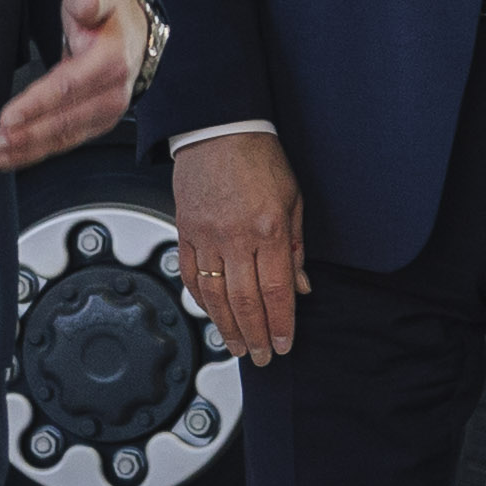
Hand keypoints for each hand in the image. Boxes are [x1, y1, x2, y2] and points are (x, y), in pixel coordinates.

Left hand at [0, 0, 152, 172]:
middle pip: (64, 120)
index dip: (37, 104)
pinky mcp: (95, 125)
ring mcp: (105, 114)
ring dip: (24, 150)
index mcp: (111, 61)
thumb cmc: (109, 18)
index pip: (68, 86)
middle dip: (24, 135)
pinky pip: (63, 142)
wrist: (134, 36)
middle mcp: (112, 93)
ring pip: (62, 137)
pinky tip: (10, 158)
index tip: (8, 117)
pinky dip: (34, 153)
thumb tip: (85, 5)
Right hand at [172, 128, 304, 364]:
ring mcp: (206, 235)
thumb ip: (295, 248)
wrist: (218, 128)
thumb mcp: (293, 199)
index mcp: (268, 228)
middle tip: (260, 356)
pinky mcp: (185, 230)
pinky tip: (211, 314)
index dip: (280, 323)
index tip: (283, 345)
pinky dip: (201, 300)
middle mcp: (235, 236)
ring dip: (226, 326)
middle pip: (244, 301)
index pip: (276, 290)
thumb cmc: (259, 157)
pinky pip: (191, 275)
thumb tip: (300, 287)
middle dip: (254, 335)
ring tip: (236, 346)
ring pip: (214, 295)